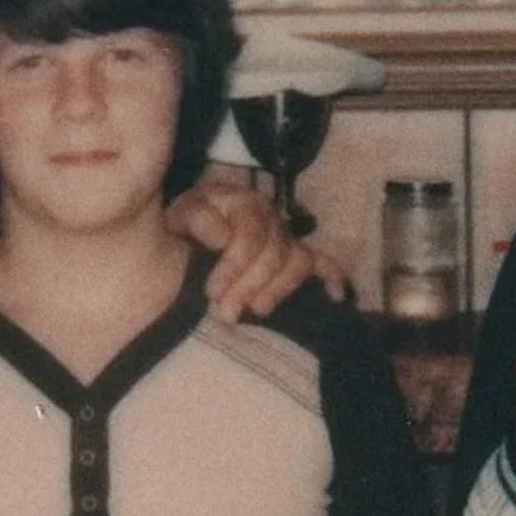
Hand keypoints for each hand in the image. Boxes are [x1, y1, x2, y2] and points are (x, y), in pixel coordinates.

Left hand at [166, 181, 348, 320]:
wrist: (187, 236)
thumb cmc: (184, 226)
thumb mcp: (180, 215)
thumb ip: (197, 218)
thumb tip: (223, 237)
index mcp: (243, 202)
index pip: (250, 234)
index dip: (233, 266)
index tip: (212, 293)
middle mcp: (271, 216)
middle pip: (275, 253)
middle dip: (249, 286)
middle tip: (225, 314)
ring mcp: (286, 236)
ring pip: (298, 262)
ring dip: (277, 290)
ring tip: (256, 311)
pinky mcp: (295, 256)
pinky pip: (324, 263)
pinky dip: (333, 277)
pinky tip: (335, 296)